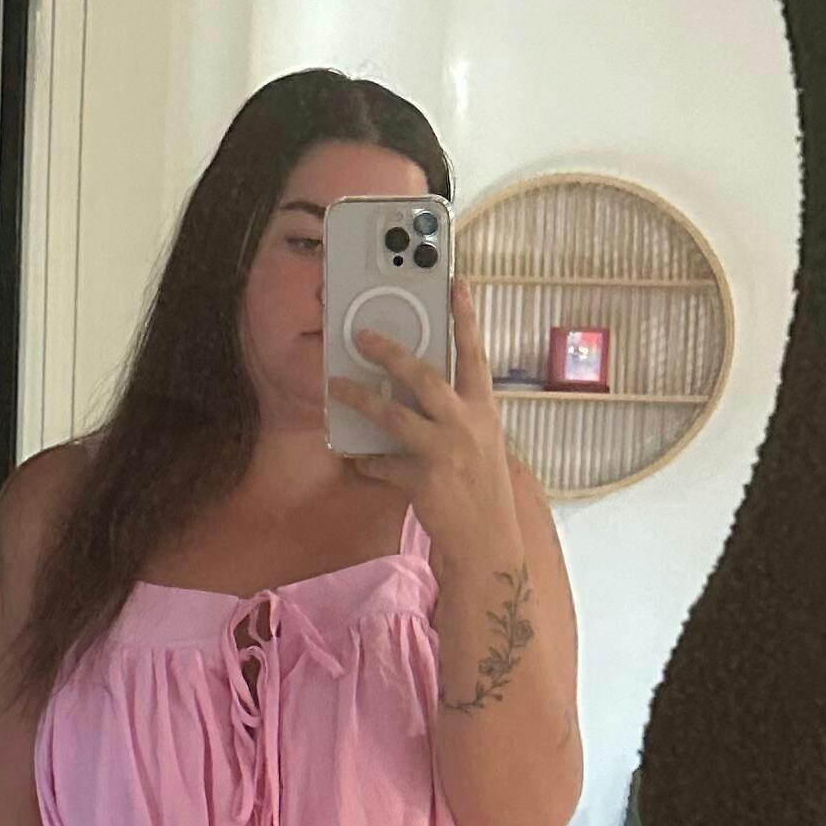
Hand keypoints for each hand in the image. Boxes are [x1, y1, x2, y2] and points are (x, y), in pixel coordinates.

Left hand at [328, 275, 519, 550]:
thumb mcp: (480, 444)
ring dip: (361, 398)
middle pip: (424, 376)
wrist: (489, 543)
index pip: (474, 354)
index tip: (456, 282)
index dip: (465, 317)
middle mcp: (468, 425)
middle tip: (363, 335)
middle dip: (390, 352)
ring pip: (394, 414)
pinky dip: (369, 460)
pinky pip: (384, 462)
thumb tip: (417, 394)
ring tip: (336, 386)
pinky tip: (358, 458)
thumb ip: (455, 416)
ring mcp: (446, 451)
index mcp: (484, 411)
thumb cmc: (482, 491)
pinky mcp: (424, 478)